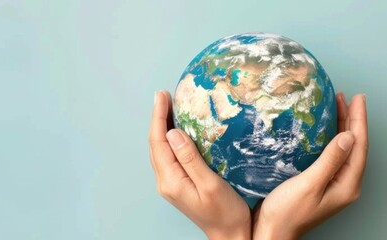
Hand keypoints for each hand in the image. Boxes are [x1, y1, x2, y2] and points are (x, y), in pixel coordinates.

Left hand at [148, 90, 250, 239]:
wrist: (230, 235)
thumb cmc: (226, 212)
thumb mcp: (210, 184)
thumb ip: (190, 158)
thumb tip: (173, 133)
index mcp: (171, 181)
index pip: (159, 142)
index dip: (159, 117)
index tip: (162, 95)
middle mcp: (166, 182)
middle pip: (156, 144)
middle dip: (158, 118)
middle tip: (164, 95)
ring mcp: (170, 184)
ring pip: (161, 150)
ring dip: (163, 127)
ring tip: (169, 106)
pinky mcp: (178, 184)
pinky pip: (169, 156)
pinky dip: (170, 138)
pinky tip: (178, 129)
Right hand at [252, 93, 368, 239]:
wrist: (272, 232)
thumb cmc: (287, 212)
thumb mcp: (310, 184)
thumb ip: (330, 160)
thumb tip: (349, 136)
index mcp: (347, 184)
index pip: (359, 146)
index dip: (359, 120)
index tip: (357, 98)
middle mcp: (344, 184)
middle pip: (354, 146)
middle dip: (352, 120)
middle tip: (347, 96)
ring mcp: (333, 184)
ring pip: (343, 149)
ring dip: (342, 127)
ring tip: (337, 106)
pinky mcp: (321, 183)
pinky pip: (332, 155)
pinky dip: (330, 138)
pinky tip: (322, 130)